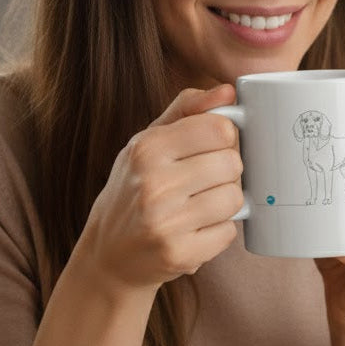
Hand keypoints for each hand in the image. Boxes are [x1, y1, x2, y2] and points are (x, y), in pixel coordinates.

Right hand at [76, 84, 243, 291]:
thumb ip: (187, 110)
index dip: (224, 139)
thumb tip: (227, 91)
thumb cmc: (134, 190)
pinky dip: (219, 231)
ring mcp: (166, 223)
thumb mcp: (149, 142)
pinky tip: (195, 230)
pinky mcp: (180, 254)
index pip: (220, 129)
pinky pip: (229, 232)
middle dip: (225, 172)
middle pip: (232, 163)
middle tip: (203, 182)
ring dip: (224, 203)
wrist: (109, 255)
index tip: (211, 148)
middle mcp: (154, 184)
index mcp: (147, 149)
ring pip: (235, 199)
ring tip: (199, 206)